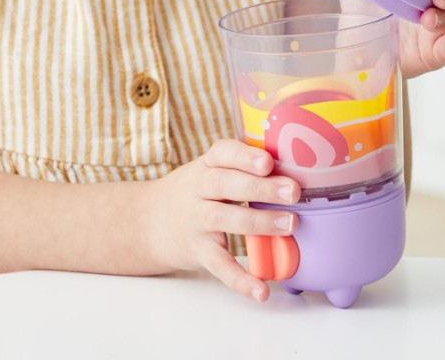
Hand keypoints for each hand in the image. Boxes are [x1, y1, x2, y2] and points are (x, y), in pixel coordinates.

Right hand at [146, 139, 299, 302]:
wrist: (149, 222)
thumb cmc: (195, 193)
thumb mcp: (209, 171)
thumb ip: (242, 170)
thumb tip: (295, 172)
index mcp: (205, 165)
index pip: (222, 153)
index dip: (244, 156)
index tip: (268, 161)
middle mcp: (197, 189)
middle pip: (226, 184)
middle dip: (261, 187)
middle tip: (293, 191)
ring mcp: (196, 221)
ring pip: (225, 219)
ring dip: (259, 222)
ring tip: (290, 224)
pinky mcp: (198, 251)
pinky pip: (219, 266)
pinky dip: (240, 280)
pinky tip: (261, 290)